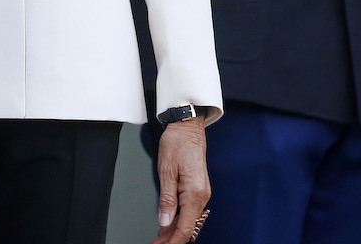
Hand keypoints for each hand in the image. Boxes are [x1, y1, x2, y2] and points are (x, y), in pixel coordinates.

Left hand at [151, 119, 210, 243]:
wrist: (188, 127)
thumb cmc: (177, 143)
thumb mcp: (166, 171)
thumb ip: (166, 199)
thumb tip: (164, 221)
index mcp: (195, 193)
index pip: (185, 227)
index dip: (172, 241)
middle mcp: (202, 195)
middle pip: (187, 226)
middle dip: (171, 238)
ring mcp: (201, 192)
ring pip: (188, 220)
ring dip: (174, 230)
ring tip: (158, 238)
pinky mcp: (198, 189)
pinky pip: (189, 210)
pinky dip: (178, 219)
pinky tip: (167, 224)